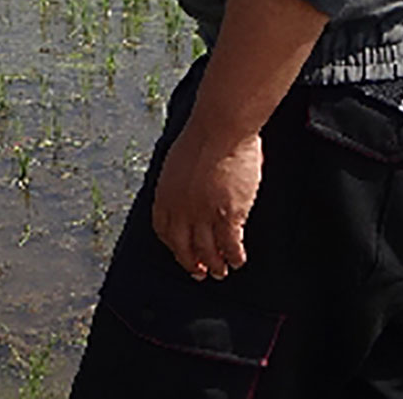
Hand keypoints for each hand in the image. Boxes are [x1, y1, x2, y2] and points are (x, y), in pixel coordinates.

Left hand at [150, 118, 262, 280]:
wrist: (220, 128)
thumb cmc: (202, 137)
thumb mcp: (177, 162)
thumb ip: (178, 184)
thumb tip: (183, 196)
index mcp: (165, 195)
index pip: (164, 231)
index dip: (174, 247)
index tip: (182, 254)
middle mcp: (181, 209)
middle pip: (184, 247)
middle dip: (192, 263)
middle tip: (200, 273)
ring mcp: (204, 214)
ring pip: (208, 251)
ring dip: (215, 265)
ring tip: (222, 271)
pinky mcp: (228, 214)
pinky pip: (230, 245)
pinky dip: (234, 256)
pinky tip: (238, 260)